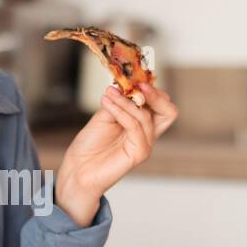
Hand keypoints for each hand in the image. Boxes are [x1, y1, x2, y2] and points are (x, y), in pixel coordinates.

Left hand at [54, 82, 177, 224]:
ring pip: (147, 116)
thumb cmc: (90, 145)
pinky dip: (121, 111)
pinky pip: (135, 126)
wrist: (77, 168)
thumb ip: (119, 102)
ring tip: (108, 94)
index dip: (151, 89)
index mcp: (141, 125)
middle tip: (138, 84)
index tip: (134, 77)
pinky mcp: (139, 153)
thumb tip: (125, 85)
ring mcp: (145, 145)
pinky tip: (107, 103)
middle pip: (169, 111)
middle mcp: (147, 135)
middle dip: (156, 94)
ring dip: (126, 101)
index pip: (160, 104)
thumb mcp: (104, 116)